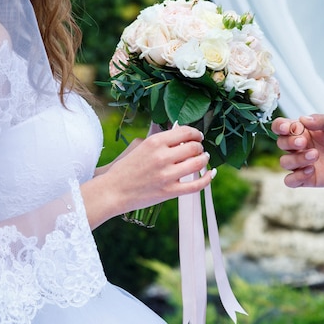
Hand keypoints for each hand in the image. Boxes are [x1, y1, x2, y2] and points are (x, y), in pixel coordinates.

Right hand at [82, 124, 213, 228]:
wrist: (113, 191)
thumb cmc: (126, 168)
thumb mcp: (140, 147)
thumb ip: (160, 141)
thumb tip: (181, 135)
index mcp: (154, 142)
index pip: (185, 132)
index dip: (196, 133)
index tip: (198, 136)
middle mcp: (162, 157)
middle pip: (194, 147)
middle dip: (200, 147)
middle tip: (200, 149)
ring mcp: (167, 175)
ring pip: (198, 163)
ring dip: (205, 159)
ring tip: (204, 159)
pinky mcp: (170, 191)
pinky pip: (196, 185)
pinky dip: (207, 179)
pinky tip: (211, 174)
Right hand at [273, 114, 323, 187]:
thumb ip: (320, 120)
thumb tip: (303, 119)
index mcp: (301, 130)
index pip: (280, 126)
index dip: (279, 126)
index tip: (287, 128)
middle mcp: (298, 147)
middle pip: (281, 143)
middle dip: (290, 142)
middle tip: (304, 142)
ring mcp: (300, 162)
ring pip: (284, 162)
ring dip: (297, 159)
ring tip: (315, 155)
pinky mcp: (305, 178)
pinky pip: (290, 181)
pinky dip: (296, 176)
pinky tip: (310, 170)